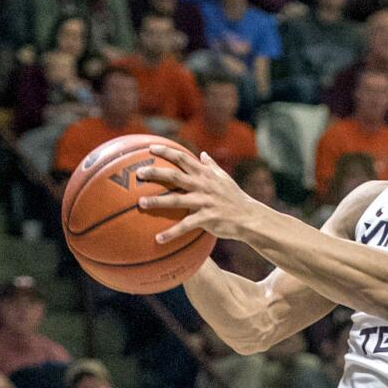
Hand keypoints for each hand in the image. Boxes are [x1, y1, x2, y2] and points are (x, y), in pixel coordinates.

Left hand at [137, 145, 264, 243]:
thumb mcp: (224, 178)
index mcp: (206, 174)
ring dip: (158, 201)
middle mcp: (204, 185)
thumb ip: (211, 166)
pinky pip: (186, 226)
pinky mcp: (207, 218)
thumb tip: (202, 154)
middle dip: (156, 173)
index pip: (183, 158)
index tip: (149, 148)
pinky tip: (158, 239)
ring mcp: (205, 201)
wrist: (249, 217)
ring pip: (177, 199)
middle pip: (175, 176)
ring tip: (140, 203)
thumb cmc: (235, 197)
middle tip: (138, 173)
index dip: (166, 152)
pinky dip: (172, 233)